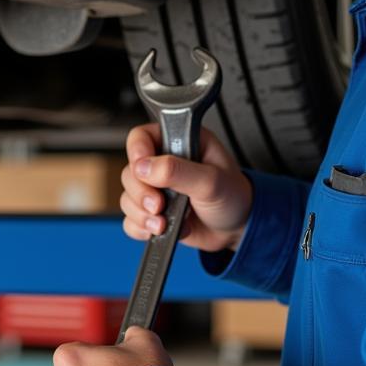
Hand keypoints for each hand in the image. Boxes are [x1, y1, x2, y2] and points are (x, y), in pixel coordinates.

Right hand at [120, 123, 252, 253]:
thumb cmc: (233, 196)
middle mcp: (165, 162)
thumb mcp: (211, 180)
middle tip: (159, 205)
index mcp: (181, 142)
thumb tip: (144, 167)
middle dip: (141, 193)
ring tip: (164, 223)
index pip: (143, 136)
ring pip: (128, 196)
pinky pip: (131, 219)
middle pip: (130, 170)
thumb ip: (178, 171)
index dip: (137, 152)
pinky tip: (162, 230)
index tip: (144, 170)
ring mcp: (158, 188)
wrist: (237, 230)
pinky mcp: (154, 211)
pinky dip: (141, 228)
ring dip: (142, 214)